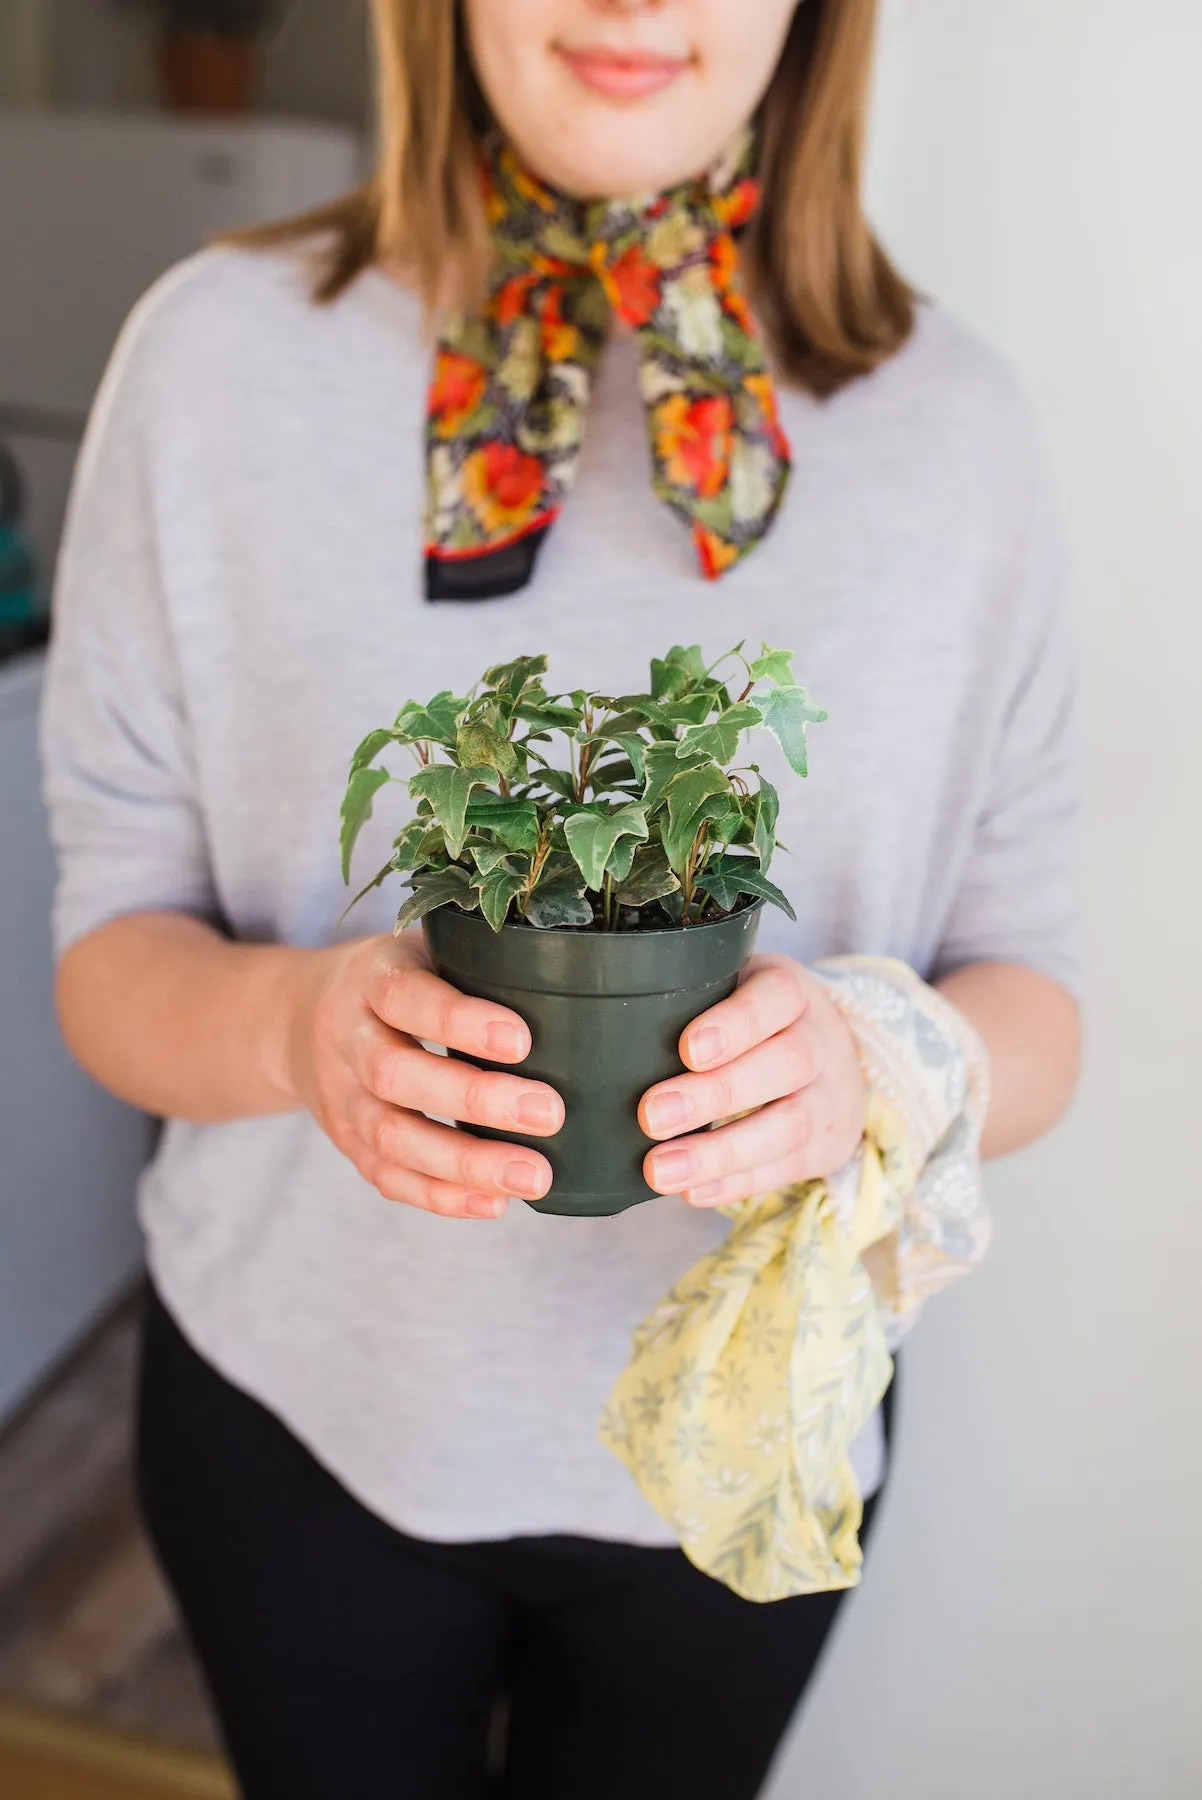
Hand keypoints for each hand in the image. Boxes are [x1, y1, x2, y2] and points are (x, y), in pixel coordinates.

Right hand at [286, 930, 562, 1219]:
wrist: (299, 1019)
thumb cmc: (399, 980)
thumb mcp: (423, 950)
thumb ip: (477, 966)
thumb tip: (570, 988)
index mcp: (370, 978)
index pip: (405, 997)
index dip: (458, 1022)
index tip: (522, 1041)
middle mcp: (345, 1038)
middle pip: (395, 1075)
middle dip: (475, 1099)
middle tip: (550, 1113)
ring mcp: (341, 1096)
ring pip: (391, 1137)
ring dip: (466, 1163)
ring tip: (534, 1175)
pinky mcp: (347, 1143)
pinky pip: (388, 1177)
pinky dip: (441, 1196)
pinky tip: (494, 1203)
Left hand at [638, 954, 864, 1206]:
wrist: (837, 1063)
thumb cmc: (756, 1023)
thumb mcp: (737, 991)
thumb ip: (690, 1000)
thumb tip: (604, 1030)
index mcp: (791, 992)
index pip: (776, 997)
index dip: (736, 1024)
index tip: (687, 1050)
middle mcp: (820, 1041)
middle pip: (785, 1065)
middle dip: (716, 1094)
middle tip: (651, 1116)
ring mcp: (831, 1097)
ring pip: (789, 1125)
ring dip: (721, 1153)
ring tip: (660, 1171)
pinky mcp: (828, 1146)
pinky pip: (787, 1168)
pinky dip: (736, 1183)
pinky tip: (692, 1192)